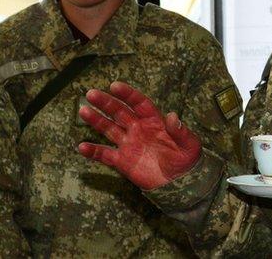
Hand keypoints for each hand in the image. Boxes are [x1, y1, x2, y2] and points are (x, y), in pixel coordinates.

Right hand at [78, 81, 201, 189]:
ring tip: (83, 110)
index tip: (114, 86)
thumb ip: (180, 131)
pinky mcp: (122, 161)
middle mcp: (138, 129)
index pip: (138, 103)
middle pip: (119, 112)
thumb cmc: (187, 160)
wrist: (179, 184)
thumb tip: (173, 116)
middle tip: (91, 93)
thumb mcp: (189, 145)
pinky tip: (82, 147)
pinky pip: (105, 155)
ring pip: (109, 129)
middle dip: (106, 102)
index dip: (127, 94)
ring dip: (96, 120)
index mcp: (154, 121)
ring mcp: (129, 144)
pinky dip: (93, 151)